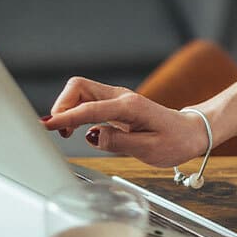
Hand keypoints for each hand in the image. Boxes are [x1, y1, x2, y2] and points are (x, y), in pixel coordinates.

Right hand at [43, 77, 211, 166]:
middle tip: (59, 131)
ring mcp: (118, 98)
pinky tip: (75, 129)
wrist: (191, 131)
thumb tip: (93, 137)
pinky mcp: (116, 104)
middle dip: (62, 105)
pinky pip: (88, 100)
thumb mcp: (150, 150)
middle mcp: (121, 97)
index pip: (87, 108)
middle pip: (79, 87)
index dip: (64, 118)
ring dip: (67, 108)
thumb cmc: (175, 141)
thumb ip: (119, 142)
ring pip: (81, 91)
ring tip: (65, 133)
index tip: (45, 127)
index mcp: (129, 106)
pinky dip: (75, 111)